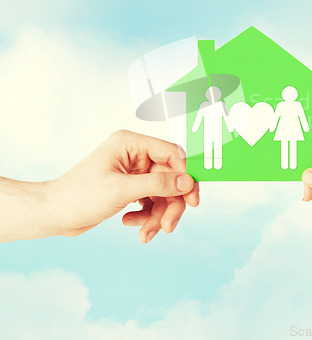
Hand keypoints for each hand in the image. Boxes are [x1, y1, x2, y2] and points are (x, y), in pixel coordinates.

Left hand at [45, 130, 198, 242]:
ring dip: (158, 216)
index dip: (185, 175)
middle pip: (170, 178)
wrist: (53, 214)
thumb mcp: (121, 190)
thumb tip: (188, 181)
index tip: (192, 198)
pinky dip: (146, 216)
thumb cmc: (79, 196)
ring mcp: (134, 173)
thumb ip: (158, 183)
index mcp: (131, 144)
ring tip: (146, 234)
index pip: (171, 154)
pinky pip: (151, 202)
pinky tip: (130, 223)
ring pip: (163, 193)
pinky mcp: (131, 188)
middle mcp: (135, 155)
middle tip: (169, 226)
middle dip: (170, 204)